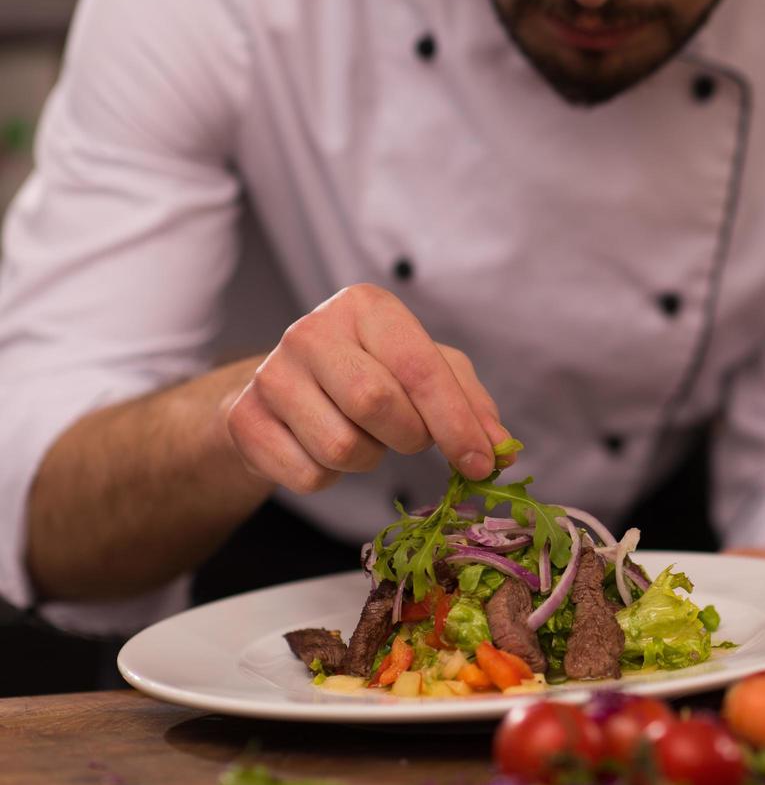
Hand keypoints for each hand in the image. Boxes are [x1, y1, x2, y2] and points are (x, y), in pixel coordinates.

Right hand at [222, 283, 515, 493]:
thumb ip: (469, 402)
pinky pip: (308, 475)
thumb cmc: (372, 371)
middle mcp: (312, 330)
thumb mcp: (427, 370)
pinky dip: (331, 477)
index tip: (482, 464)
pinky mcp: (244, 419)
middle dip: (410, 437)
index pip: (419, 367)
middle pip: (376, 403)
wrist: (286, 390)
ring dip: (369, 458)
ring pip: (342, 447)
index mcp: (365, 306)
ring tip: (363, 436)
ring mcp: (271, 374)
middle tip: (412, 438)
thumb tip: (500, 448)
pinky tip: (324, 448)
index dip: (456, 422)